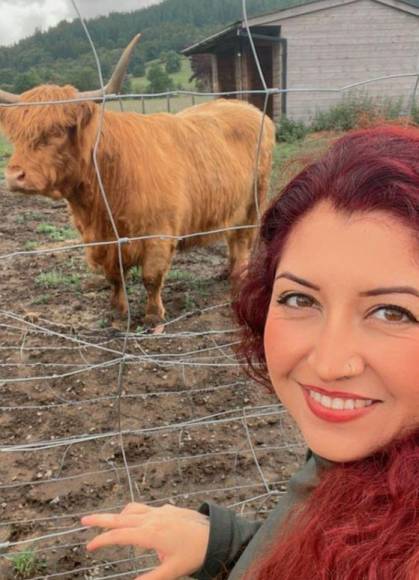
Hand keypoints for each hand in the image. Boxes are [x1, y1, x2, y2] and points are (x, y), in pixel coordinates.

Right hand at [81, 502, 209, 579]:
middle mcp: (152, 519)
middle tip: (84, 519)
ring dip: (119, 515)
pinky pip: (145, 508)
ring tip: (110, 523)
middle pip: (120, 517)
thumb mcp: (172, 570)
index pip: (119, 536)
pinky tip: (138, 522)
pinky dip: (135, 513)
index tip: (89, 546)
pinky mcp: (167, 509)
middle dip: (101, 519)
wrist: (216, 534)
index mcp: (150, 534)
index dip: (102, 540)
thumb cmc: (194, 553)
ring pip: (133, 509)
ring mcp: (160, 511)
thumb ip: (151, 579)